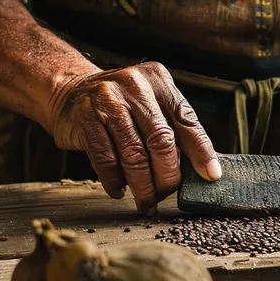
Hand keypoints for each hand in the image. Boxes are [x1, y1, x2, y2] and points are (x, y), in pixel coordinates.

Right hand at [48, 62, 220, 212]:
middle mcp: (135, 85)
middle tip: (167, 194)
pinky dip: (114, 181)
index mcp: (159, 80)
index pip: (187, 120)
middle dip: (167, 175)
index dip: (201, 151)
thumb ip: (172, 127)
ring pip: (134, 153)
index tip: (211, 176)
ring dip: (142, 185)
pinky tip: (119, 189)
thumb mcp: (150, 103)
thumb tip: (198, 169)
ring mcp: (108, 98)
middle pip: (161, 139)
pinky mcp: (85, 116)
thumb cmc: (121, 105)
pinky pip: (105, 158)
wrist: (69, 90)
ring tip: (146, 200)